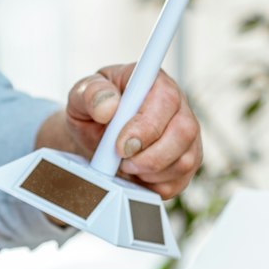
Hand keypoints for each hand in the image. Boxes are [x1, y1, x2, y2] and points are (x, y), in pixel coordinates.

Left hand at [38, 64, 200, 199]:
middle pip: (184, 132)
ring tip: (124, 165)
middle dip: (149, 156)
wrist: (94, 137)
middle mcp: (178, 107)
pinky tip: (136, 175)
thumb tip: (108, 106)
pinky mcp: (186, 162)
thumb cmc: (92, 111)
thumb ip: (91, 94)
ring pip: (185, 161)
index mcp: (154, 82)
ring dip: (149, 172)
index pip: (166, 99)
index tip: (121, 146)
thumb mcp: (81, 96)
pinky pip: (178, 183)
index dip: (146, 126)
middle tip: (121, 161)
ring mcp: (187, 137)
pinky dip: (152, 186)